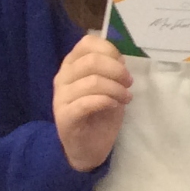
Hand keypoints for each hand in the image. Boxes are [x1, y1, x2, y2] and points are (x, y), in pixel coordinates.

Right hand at [52, 32, 130, 171]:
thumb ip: (110, 67)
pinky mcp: (64, 117)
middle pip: (92, 61)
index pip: (87, 43)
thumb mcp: (109, 84)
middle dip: (117, 70)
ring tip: (125, 98)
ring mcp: (60, 98)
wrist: (88, 147)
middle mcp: (62, 78)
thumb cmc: (100, 112)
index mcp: (72, 65)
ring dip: (116, 88)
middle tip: (128, 83)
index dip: (109, 50)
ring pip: (92, 82)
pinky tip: (114, 106)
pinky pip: (87, 102)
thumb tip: (119, 57)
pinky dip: (107, 101)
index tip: (123, 63)